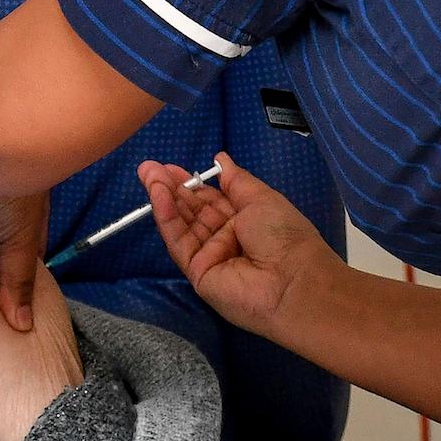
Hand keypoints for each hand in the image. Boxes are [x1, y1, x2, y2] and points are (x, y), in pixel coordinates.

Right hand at [137, 151, 341, 340]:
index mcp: (245, 219)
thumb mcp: (261, 197)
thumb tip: (219, 158)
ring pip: (182, 224)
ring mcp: (210, 256)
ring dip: (164, 199)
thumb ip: (235, 180)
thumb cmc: (284, 234)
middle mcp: (226, 237)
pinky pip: (179, 242)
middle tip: (147, 167)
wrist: (293, 281)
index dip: (191, 182)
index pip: (210, 199)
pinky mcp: (197, 273)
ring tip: (147, 175)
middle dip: (171, 188)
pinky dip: (167, 219)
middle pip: (192, 210)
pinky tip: (158, 197)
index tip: (169, 166)